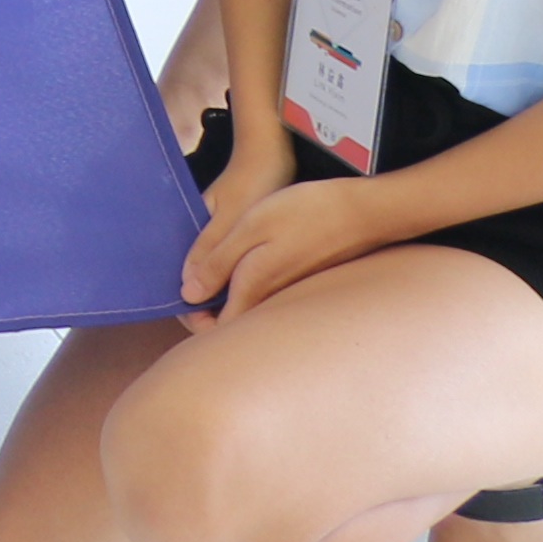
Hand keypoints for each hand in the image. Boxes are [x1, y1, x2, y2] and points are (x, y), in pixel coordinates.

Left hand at [183, 157, 409, 318]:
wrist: (362, 211)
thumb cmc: (304, 213)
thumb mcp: (249, 228)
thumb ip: (217, 262)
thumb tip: (189, 295)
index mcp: (256, 292)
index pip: (216, 330)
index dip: (192, 317)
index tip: (181, 295)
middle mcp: (273, 301)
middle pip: (231, 321)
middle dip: (205, 308)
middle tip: (191, 277)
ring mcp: (289, 292)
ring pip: (247, 306)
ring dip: (224, 294)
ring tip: (208, 264)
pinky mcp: (299, 281)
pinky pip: (264, 292)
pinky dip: (245, 283)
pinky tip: (238, 257)